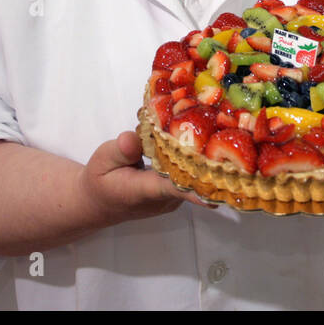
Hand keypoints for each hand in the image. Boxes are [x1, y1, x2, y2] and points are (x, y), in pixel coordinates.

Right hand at [80, 131, 215, 225]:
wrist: (99, 201)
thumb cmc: (101, 180)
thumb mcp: (102, 160)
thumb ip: (119, 150)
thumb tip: (134, 138)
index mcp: (143, 191)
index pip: (172, 188)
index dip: (195, 188)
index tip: (218, 189)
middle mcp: (164, 198)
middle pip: (192, 178)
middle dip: (207, 156)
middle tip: (223, 127)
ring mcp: (173, 198)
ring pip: (193, 176)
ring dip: (201, 155)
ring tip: (211, 123)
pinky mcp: (176, 193)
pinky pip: (189, 174)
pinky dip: (192, 158)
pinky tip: (196, 136)